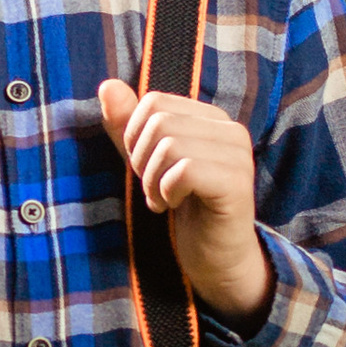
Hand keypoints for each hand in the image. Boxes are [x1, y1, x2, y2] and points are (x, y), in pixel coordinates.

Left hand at [98, 80, 270, 329]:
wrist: (215, 261)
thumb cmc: (183, 211)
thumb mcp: (147, 164)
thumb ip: (127, 126)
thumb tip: (107, 85)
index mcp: (211, 118)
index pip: (154, 101)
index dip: (135, 137)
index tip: (147, 170)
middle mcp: (230, 129)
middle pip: (159, 122)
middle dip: (142, 161)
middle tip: (154, 189)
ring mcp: (238, 154)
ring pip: (170, 144)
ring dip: (153, 181)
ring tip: (164, 200)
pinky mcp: (237, 182)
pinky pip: (185, 170)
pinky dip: (167, 192)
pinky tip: (175, 207)